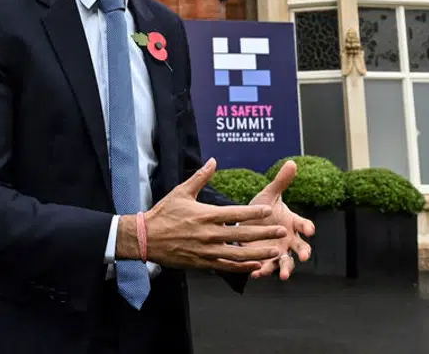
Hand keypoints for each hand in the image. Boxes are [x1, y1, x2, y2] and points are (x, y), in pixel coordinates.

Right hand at [119, 158, 289, 273]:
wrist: (146, 238)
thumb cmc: (164, 213)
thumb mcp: (181, 192)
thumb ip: (200, 177)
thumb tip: (213, 160)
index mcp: (205, 215)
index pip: (235, 213)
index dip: (254, 212)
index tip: (269, 210)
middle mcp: (209, 234)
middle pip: (242, 235)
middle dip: (264, 233)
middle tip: (282, 232)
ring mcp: (206, 251)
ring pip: (238, 254)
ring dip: (258, 253)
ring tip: (274, 251)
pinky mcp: (202, 263)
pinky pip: (226, 267)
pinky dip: (242, 267)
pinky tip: (255, 266)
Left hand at [242, 160, 314, 280]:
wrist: (245, 222)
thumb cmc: (262, 209)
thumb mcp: (269, 195)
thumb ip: (281, 182)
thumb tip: (292, 163)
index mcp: (292, 223)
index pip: (304, 224)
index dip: (307, 227)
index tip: (309, 229)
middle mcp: (289, 239)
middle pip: (301, 248)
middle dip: (304, 252)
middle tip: (304, 257)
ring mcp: (278, 251)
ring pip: (286, 262)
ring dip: (286, 269)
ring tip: (283, 276)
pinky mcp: (265, 260)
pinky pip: (266, 268)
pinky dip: (263, 271)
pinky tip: (256, 274)